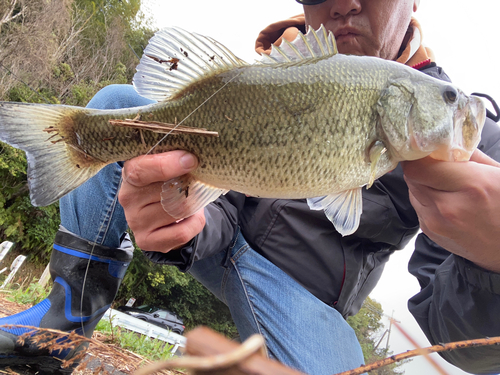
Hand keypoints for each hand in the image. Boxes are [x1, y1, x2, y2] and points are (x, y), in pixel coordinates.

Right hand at [118, 151, 205, 252]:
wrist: (161, 214)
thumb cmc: (165, 182)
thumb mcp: (165, 166)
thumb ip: (173, 159)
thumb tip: (190, 158)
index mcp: (130, 175)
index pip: (141, 170)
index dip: (168, 165)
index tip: (191, 160)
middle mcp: (128, 199)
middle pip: (167, 192)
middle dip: (188, 186)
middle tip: (193, 184)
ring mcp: (135, 223)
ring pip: (177, 212)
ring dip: (194, 204)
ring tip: (191, 199)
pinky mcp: (146, 241)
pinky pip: (181, 233)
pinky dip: (195, 222)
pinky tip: (192, 216)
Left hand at [402, 150, 499, 272]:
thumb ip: (472, 156)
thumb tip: (446, 142)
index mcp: (471, 186)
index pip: (420, 165)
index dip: (419, 155)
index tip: (426, 149)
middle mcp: (448, 207)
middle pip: (412, 176)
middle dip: (422, 166)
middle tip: (437, 164)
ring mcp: (435, 223)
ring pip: (412, 190)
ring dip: (423, 183)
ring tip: (446, 185)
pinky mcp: (429, 232)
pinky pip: (418, 206)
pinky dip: (426, 199)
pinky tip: (446, 201)